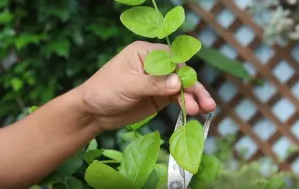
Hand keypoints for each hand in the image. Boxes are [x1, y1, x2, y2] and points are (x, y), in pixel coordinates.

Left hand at [77, 41, 215, 130]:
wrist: (93, 112)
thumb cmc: (104, 91)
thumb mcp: (127, 85)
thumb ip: (153, 84)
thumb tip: (179, 82)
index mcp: (145, 53)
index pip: (171, 57)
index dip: (183, 70)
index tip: (188, 85)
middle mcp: (154, 65)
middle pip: (180, 72)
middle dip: (193, 86)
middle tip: (205, 103)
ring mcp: (158, 82)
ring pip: (181, 86)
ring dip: (194, 97)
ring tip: (205, 109)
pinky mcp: (159, 97)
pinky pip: (177, 98)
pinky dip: (186, 104)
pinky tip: (194, 111)